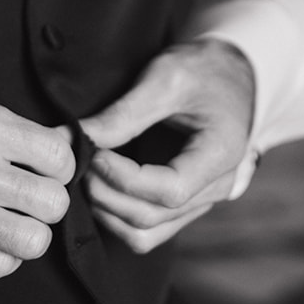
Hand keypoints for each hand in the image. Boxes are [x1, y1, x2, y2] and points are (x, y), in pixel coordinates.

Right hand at [0, 97, 75, 279]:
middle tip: (28, 201)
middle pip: (53, 202)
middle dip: (47, 204)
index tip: (45, 173)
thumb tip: (63, 145)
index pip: (58, 157)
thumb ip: (9, 129)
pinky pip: (0, 266)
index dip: (59, 169)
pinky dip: (0, 257)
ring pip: (34, 240)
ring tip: (10, 224)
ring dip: (28, 235)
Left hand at [79, 39, 255, 253]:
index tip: (93, 152)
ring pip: (145, 233)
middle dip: (106, 193)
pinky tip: (99, 185)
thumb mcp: (166, 78)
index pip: (169, 189)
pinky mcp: (182, 204)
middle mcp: (216, 189)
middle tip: (79, 160)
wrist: (229, 75)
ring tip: (85, 174)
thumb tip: (74, 136)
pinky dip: (115, 215)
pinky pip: (147, 230)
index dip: (123, 178)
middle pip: (152, 216)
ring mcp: (200, 201)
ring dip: (106, 211)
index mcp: (222, 155)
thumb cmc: (203, 70)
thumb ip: (124, 113)